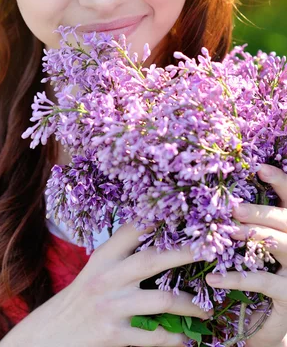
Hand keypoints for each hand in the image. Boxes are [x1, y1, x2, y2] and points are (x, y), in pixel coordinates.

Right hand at [5, 222, 211, 346]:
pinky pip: (154, 336)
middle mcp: (107, 278)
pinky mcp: (114, 335)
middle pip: (153, 259)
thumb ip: (119, 259)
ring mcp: (112, 307)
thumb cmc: (78, 300)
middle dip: (185, 253)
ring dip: (190, 305)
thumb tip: (150, 238)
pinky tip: (186, 339)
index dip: (156, 219)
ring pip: (162, 300)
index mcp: (102, 259)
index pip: (131, 231)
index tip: (183, 211)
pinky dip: (174, 338)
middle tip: (211, 251)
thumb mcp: (93, 271)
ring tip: (206, 309)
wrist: (50, 335)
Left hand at [206, 164, 286, 346]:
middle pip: (286, 219)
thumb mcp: (254, 247)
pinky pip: (264, 281)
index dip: (280, 181)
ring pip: (281, 243)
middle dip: (260, 211)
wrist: (267, 323)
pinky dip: (236, 278)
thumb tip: (214, 199)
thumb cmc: (258, 276)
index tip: (260, 168)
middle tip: (235, 208)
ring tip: (228, 231)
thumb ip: (245, 222)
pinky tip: (213, 278)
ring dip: (253, 234)